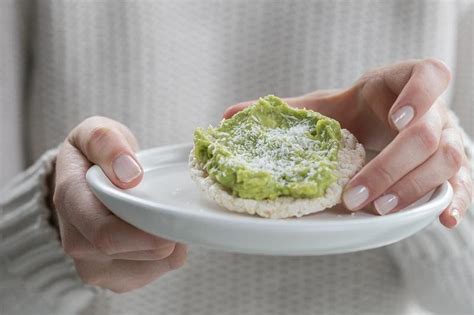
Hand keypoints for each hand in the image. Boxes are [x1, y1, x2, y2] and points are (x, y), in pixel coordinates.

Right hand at [51, 116, 186, 291]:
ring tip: (166, 213)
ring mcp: (94, 266)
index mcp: (70, 202)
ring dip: (171, 241)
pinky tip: (161, 229)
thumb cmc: (96, 153)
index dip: (145, 233)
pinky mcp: (115, 278)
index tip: (174, 217)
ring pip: (151, 266)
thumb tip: (130, 175)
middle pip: (133, 253)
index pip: (106, 234)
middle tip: (179, 206)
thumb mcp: (95, 131)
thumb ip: (106, 142)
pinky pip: (157, 272)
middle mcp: (76, 243)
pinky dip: (170, 252)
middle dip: (166, 232)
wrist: (87, 178)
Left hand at [224, 59, 471, 227]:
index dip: (418, 96)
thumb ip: (287, 110)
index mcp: (403, 84)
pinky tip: (443, 220)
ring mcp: (447, 139)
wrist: (379, 124)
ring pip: (446, 160)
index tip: (393, 120)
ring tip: (375, 210)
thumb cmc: (354, 114)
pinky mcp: (452, 168)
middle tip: (356, 195)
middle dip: (391, 166)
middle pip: (429, 134)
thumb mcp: (326, 109)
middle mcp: (433, 111)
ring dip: (410, 188)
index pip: (429, 76)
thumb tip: (228, 115)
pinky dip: (456, 201)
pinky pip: (463, 183)